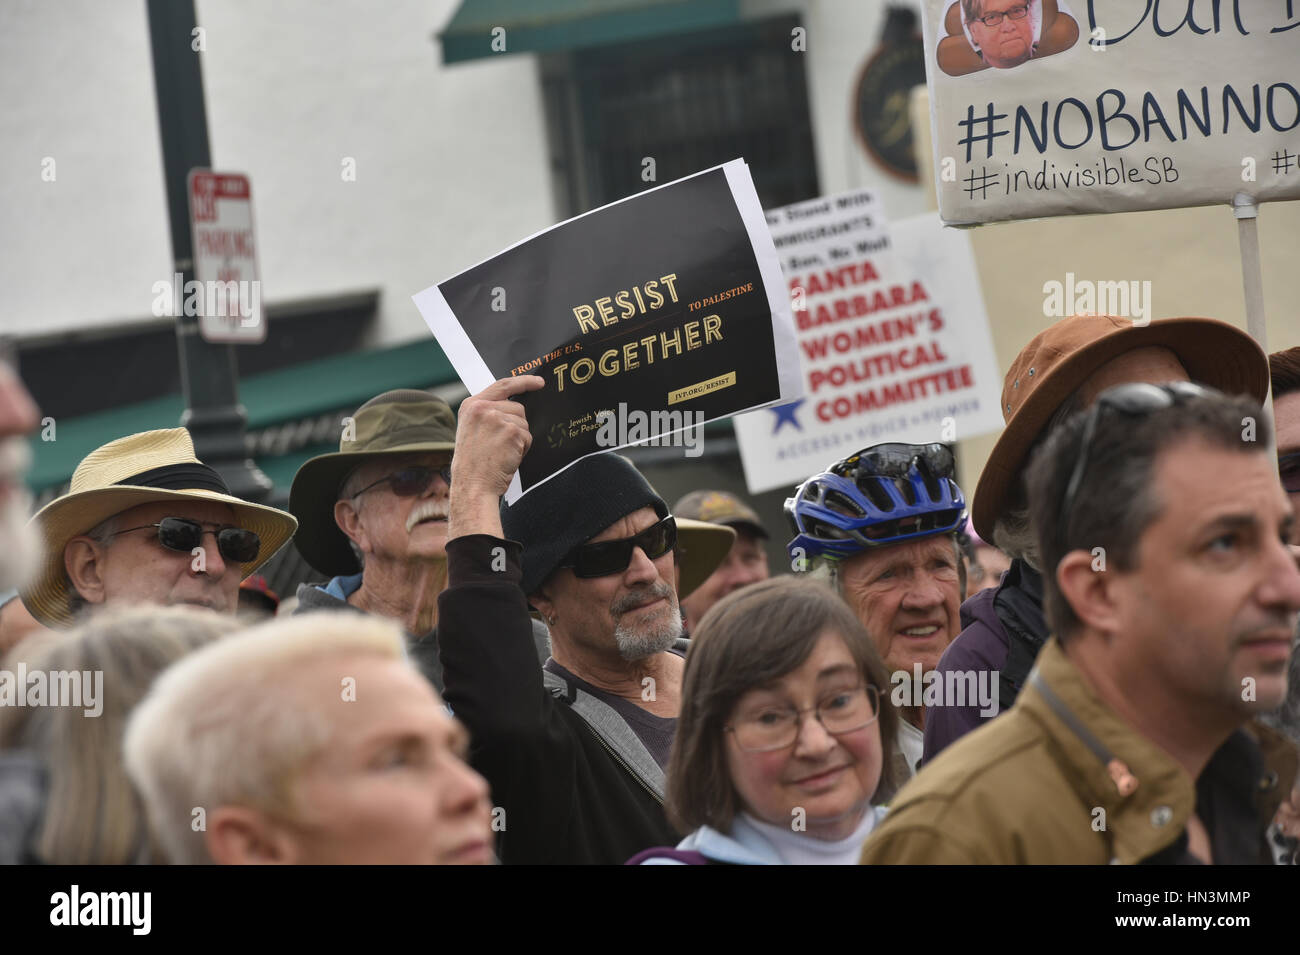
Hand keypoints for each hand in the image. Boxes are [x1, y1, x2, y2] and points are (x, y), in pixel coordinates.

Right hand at [448, 375, 543, 539]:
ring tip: (502, 453)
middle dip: (517, 426)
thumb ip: (487, 414)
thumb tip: (514, 406)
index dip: (523, 382)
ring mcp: (497, 418)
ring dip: (519, 439)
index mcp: (470, 406)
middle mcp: (482, 408)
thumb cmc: (473, 464)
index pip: (502, 386)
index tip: (538, 382)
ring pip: (524, 423)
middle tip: (501, 445)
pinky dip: (523, 449)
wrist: (473, 485)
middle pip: (518, 407)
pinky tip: (508, 457)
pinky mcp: (510, 431)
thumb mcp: (472, 431)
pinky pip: (528, 436)